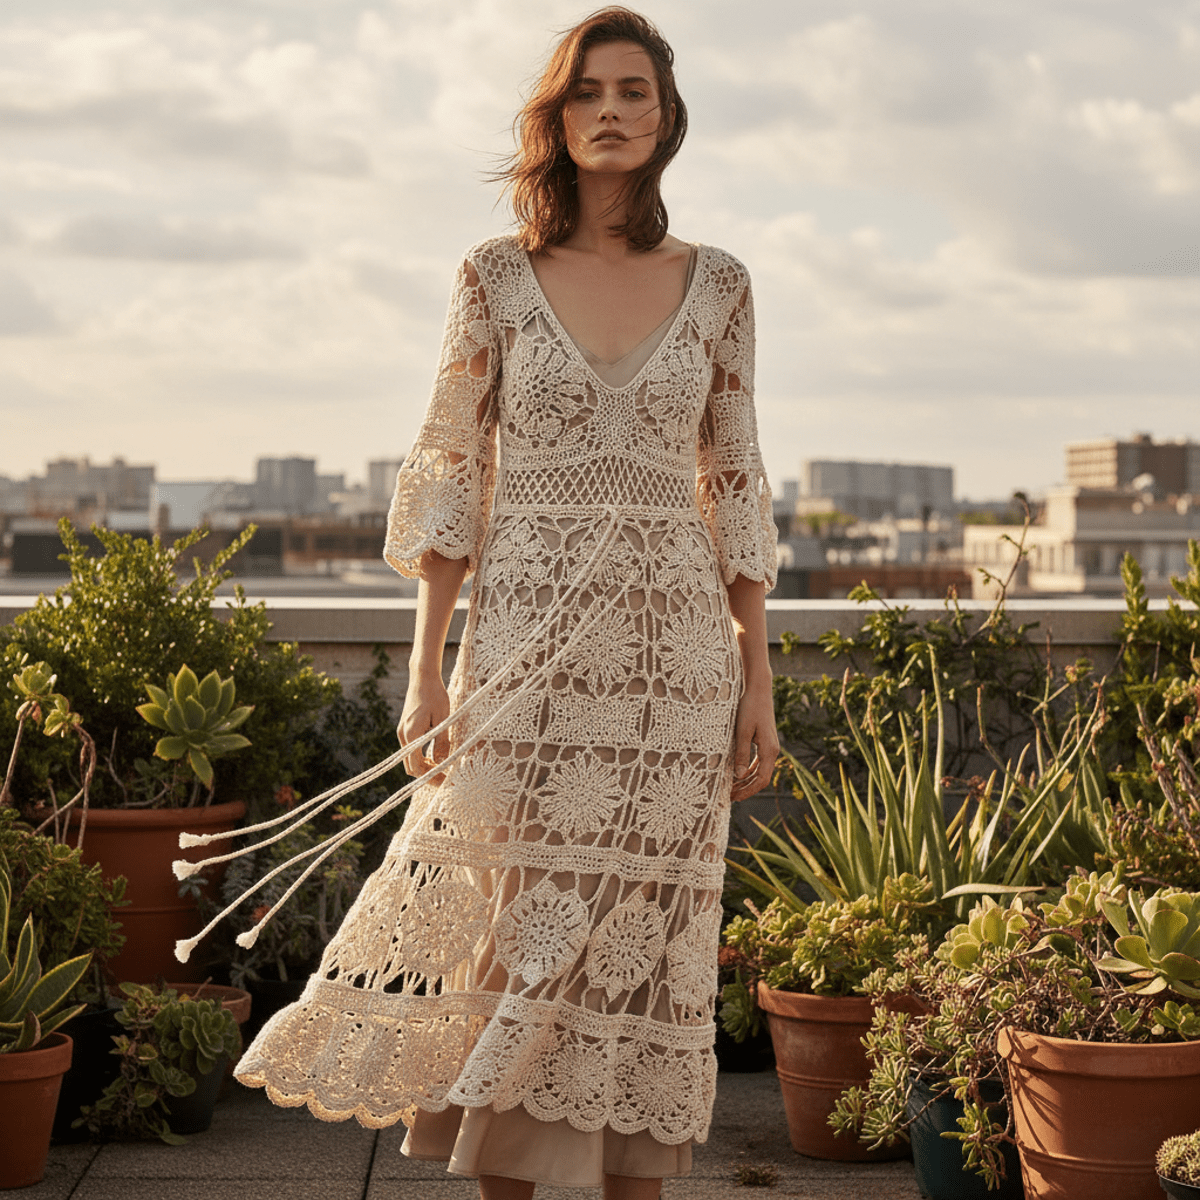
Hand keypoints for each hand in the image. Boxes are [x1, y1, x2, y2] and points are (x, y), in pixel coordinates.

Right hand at [398, 671, 450, 779]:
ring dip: (425, 766)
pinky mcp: (405, 729)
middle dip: (427, 775)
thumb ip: (442, 742)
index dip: (430, 777)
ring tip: (443, 767)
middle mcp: (403, 735)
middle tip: (445, 777)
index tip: (445, 781)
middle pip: (411, 766)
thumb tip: (443, 762)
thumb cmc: (435, 695)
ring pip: (410, 759)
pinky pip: (411, 749)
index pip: (417, 767)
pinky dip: (422, 757)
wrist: (423, 677)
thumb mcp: (443, 719)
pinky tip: (436, 756)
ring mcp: (402, 732)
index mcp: (411, 734)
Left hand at [730, 678, 778, 802]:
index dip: (749, 791)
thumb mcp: (742, 731)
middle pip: (761, 777)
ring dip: (747, 780)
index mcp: (769, 750)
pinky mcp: (764, 740)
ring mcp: (769, 745)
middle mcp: (772, 750)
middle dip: (746, 788)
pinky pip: (758, 761)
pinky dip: (748, 769)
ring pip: (760, 770)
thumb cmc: (750, 707)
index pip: (762, 780)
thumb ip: (741, 753)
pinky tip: (737, 772)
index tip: (734, 797)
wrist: (758, 689)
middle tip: (729, 796)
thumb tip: (738, 775)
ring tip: (731, 787)